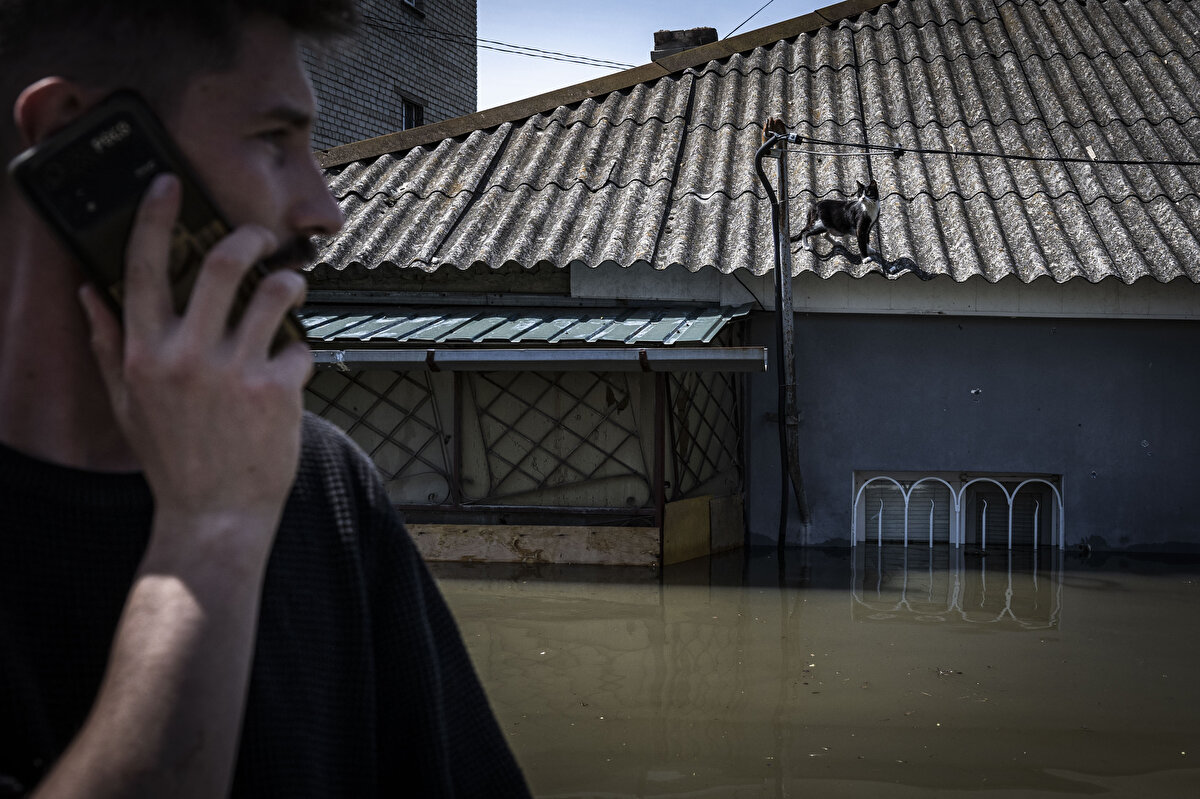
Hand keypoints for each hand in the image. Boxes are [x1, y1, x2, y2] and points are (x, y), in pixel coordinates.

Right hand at [79, 173, 311, 554]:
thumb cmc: (172, 459)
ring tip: (291, 287)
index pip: (144, 267)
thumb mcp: (127, 403)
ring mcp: (235, 373)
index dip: (155, 218)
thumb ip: (109, 343)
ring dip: (289, 282)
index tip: (170, 184)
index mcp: (145, 353)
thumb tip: (89, 292)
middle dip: (249, 237)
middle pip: (222, 264)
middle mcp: (187, 356)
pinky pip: (300, 350)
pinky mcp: (277, 392)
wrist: (214, 516)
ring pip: (275, 295)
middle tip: (262, 234)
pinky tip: (291, 372)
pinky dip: (300, 355)